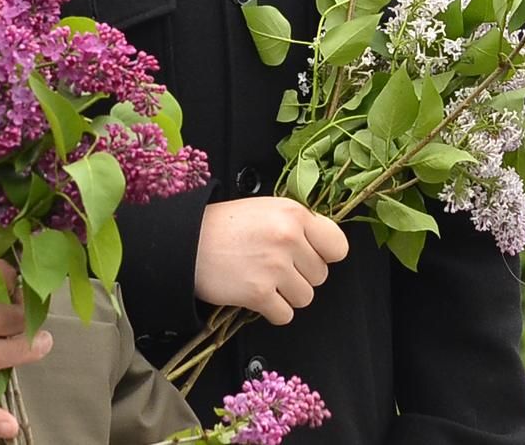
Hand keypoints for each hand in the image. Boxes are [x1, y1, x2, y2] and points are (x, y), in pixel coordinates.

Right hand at [195, 197, 348, 324]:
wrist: (186, 241)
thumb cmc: (226, 224)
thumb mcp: (268, 209)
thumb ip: (298, 225)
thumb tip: (324, 247)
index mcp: (294, 213)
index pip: (338, 246)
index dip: (325, 254)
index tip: (309, 255)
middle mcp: (288, 238)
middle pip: (321, 276)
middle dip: (301, 275)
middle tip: (274, 265)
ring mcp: (274, 266)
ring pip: (305, 298)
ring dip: (287, 294)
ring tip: (263, 277)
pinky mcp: (259, 293)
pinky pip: (285, 315)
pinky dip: (272, 310)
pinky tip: (255, 293)